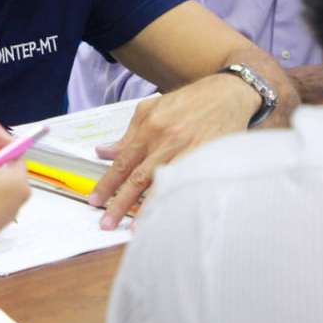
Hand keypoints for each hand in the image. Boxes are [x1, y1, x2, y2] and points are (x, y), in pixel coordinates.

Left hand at [88, 73, 260, 229]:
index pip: (123, 162)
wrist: (227, 93)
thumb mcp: (151, 108)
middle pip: (138, 178)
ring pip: (162, 183)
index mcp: (149, 127)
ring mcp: (187, 150)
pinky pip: (187, 182)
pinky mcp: (206, 157)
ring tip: (134, 228)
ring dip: (147, 208)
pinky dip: (176, 199)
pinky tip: (169, 214)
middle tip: (106, 222)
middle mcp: (165, 140)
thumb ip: (128, 134)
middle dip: (120, 202)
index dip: (107, 184)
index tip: (95, 201)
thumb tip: (103, 152)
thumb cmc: (188, 102)